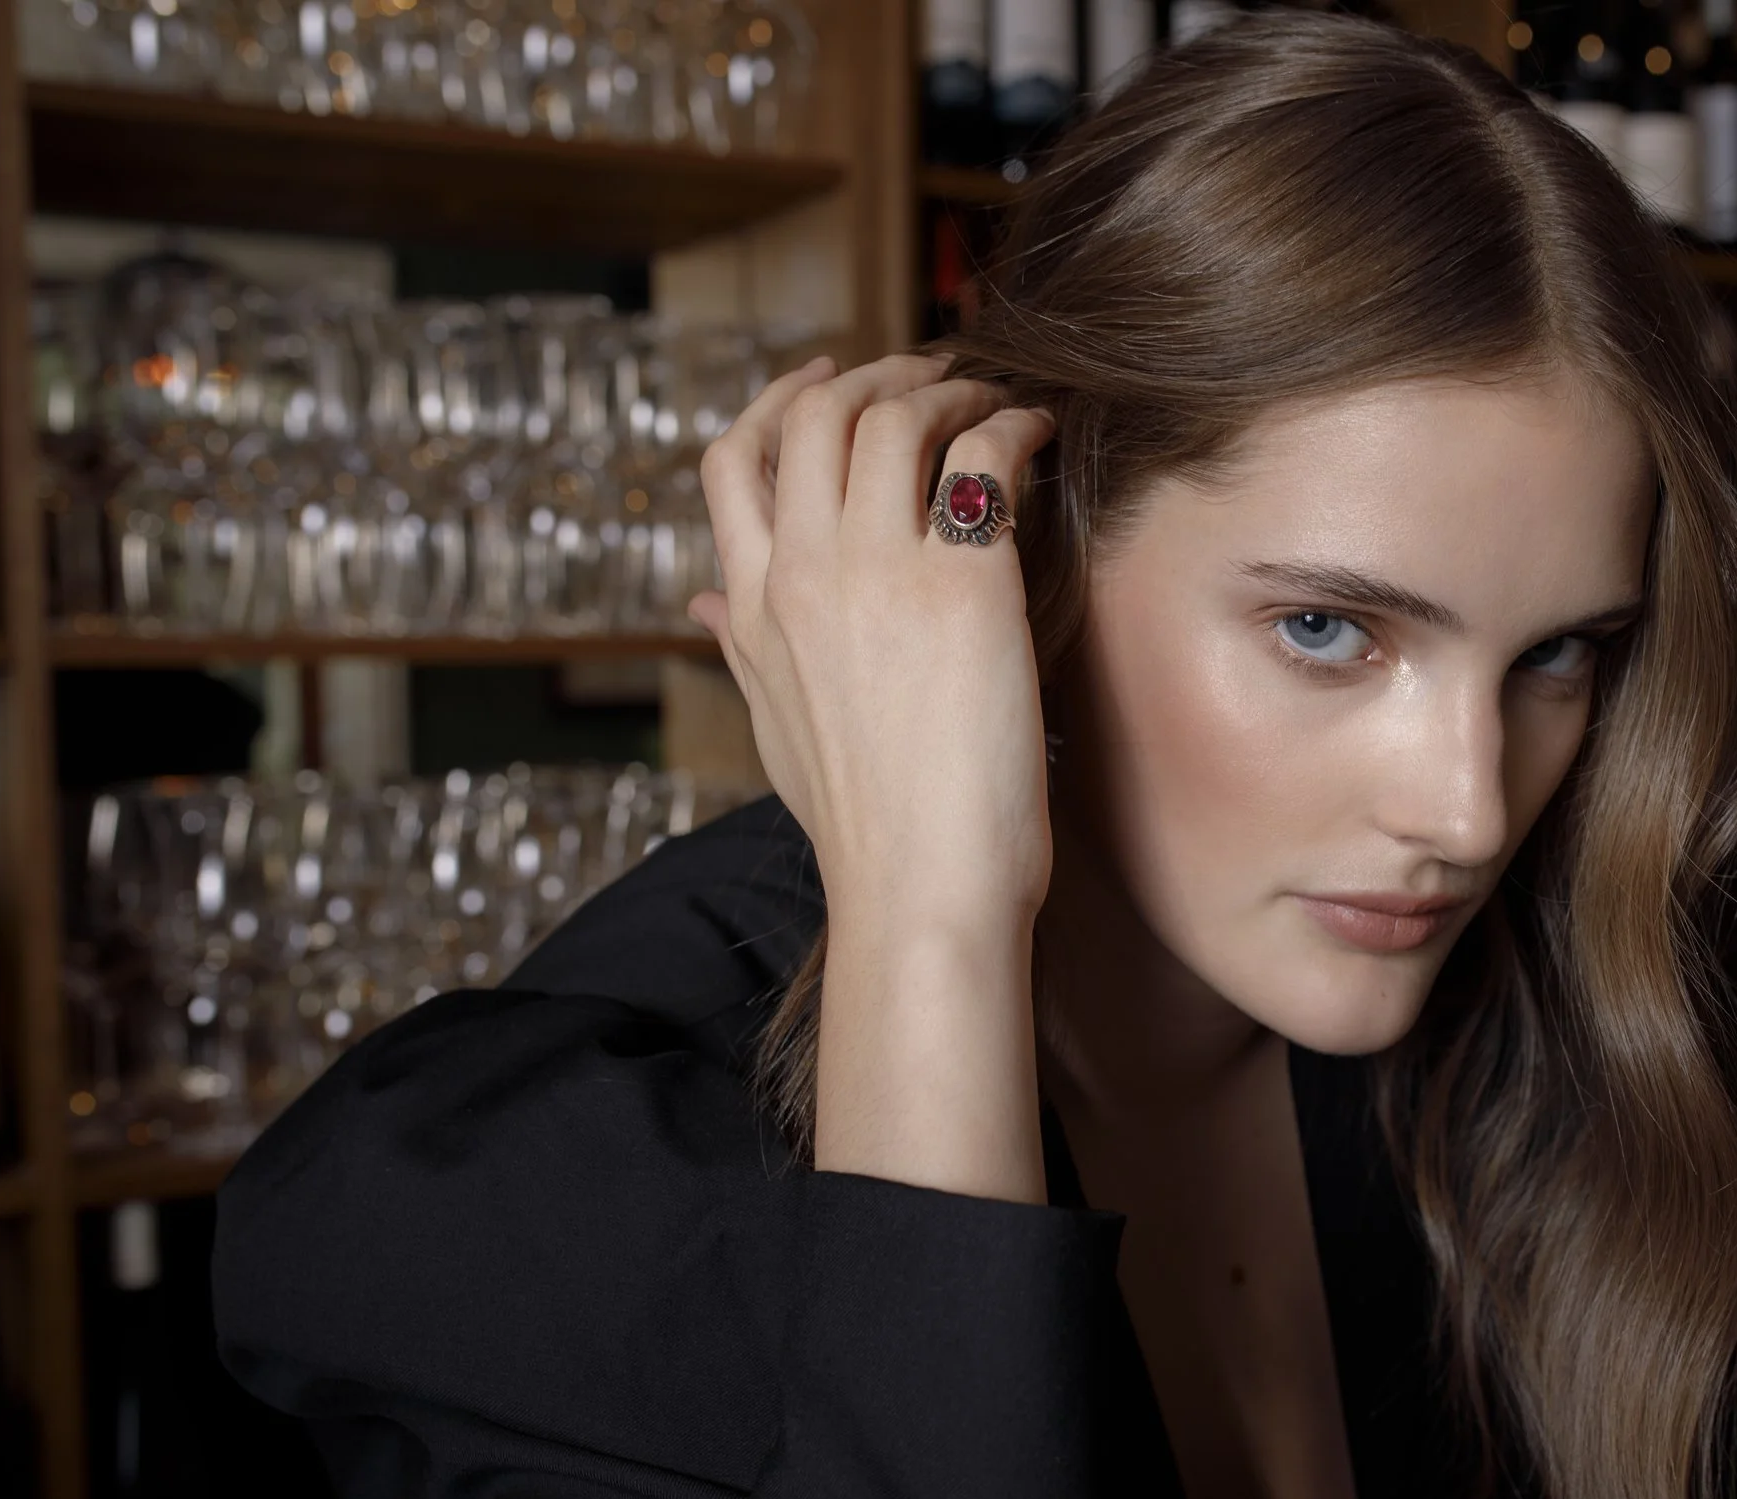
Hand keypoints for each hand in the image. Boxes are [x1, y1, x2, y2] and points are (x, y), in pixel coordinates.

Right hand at [691, 353, 1061, 941]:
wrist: (919, 889)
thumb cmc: (864, 827)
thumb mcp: (773, 730)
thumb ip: (740, 648)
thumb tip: (698, 602)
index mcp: (751, 609)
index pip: (734, 461)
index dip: (781, 399)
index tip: (829, 374)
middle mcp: (801, 574)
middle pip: (815, 416)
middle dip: (877, 373)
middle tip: (934, 370)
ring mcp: (877, 572)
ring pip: (895, 417)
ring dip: (951, 389)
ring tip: (994, 398)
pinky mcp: (964, 584)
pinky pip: (982, 456)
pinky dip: (1012, 425)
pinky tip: (1038, 437)